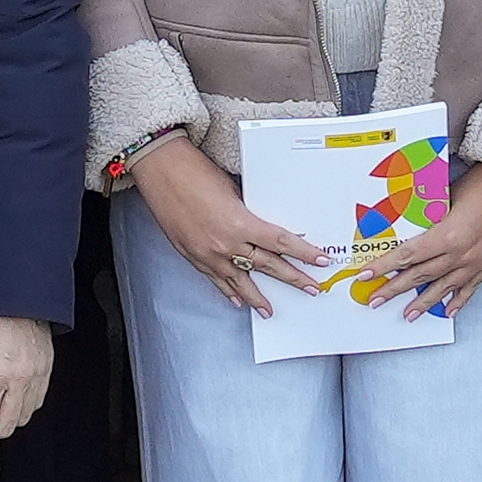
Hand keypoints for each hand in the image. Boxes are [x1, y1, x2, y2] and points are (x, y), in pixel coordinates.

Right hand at [120, 132, 340, 304]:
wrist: (161, 171)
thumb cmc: (196, 172)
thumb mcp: (232, 190)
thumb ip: (247, 212)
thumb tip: (260, 227)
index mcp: (241, 223)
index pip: (281, 242)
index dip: (304, 253)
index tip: (320, 261)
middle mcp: (227, 243)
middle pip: (268, 265)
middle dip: (292, 278)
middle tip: (310, 288)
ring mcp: (208, 253)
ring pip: (240, 281)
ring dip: (257, 297)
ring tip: (270, 311)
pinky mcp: (193, 256)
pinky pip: (215, 279)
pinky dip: (227, 291)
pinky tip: (236, 300)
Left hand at [369, 164, 481, 317]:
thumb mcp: (448, 196)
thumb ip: (430, 216)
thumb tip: (409, 226)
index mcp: (448, 235)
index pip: (407, 255)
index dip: (384, 266)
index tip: (366, 275)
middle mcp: (461, 254)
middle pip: (421, 276)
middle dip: (395, 289)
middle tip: (376, 300)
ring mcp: (477, 262)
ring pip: (444, 288)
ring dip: (423, 303)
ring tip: (407, 315)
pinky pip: (470, 288)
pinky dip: (458, 301)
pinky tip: (447, 311)